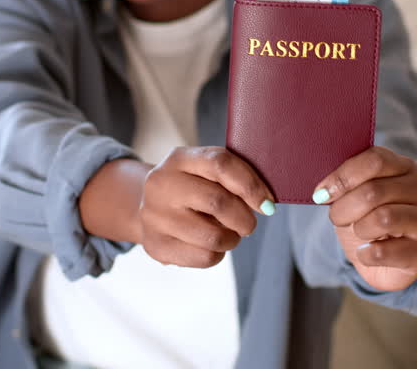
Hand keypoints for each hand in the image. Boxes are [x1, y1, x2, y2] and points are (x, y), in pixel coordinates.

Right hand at [139, 147, 275, 267]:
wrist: (149, 208)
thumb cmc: (190, 188)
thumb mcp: (204, 172)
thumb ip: (232, 178)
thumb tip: (265, 202)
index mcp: (179, 159)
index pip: (220, 164)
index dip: (250, 185)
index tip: (267, 202)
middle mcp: (161, 184)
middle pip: (218, 202)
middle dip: (244, 218)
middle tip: (248, 224)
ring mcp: (155, 216)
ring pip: (213, 236)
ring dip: (232, 239)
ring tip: (228, 234)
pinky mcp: (156, 245)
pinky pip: (203, 257)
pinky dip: (217, 254)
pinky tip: (209, 245)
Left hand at [313, 146, 416, 291]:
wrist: (383, 262)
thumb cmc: (366, 220)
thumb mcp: (353, 194)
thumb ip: (344, 181)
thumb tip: (324, 189)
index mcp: (404, 167)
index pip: (375, 160)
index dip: (343, 177)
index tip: (322, 193)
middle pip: (373, 190)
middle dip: (344, 207)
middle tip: (336, 218)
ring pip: (382, 218)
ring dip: (358, 229)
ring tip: (359, 233)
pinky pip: (384, 251)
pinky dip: (366, 254)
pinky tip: (366, 252)